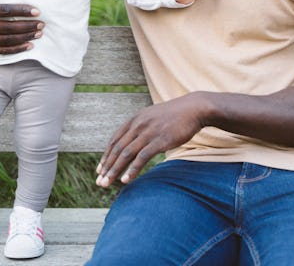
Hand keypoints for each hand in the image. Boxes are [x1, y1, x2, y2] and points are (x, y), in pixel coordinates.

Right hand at [0, 0, 44, 53]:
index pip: (5, 11)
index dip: (22, 11)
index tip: (37, 11)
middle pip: (8, 27)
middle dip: (27, 26)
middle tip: (41, 24)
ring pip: (7, 40)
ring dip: (25, 37)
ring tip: (39, 33)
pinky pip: (3, 50)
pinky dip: (17, 49)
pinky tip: (30, 45)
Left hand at [95, 93, 209, 186]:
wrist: (194, 109)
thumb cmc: (175, 115)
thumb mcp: (153, 117)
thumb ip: (142, 127)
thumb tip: (134, 140)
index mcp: (135, 119)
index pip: (115, 140)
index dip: (106, 156)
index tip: (100, 169)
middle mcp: (139, 125)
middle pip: (117, 148)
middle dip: (107, 166)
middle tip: (99, 181)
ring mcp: (149, 132)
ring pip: (126, 154)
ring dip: (114, 170)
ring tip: (107, 183)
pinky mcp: (160, 141)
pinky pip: (142, 158)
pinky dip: (132, 170)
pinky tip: (125, 180)